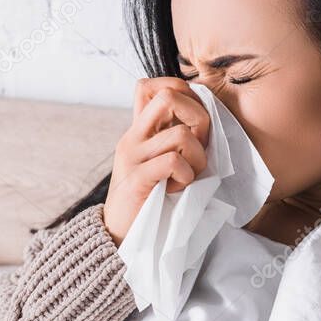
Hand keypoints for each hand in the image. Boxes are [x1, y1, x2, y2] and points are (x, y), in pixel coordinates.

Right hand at [103, 77, 209, 246]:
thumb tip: (202, 118)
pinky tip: (177, 189)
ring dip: (197, 159)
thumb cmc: (148, 199)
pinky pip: (173, 161)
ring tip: (187, 177)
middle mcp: (132, 137)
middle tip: (199, 147)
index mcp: (138, 130)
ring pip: (182, 134)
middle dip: (198, 118)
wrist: (118, 236)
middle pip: (168, 96)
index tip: (194, 120)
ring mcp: (132, 157)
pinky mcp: (136, 180)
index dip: (180, 91)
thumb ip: (171, 139)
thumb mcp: (157, 162)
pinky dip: (185, 176)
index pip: (150, 85)